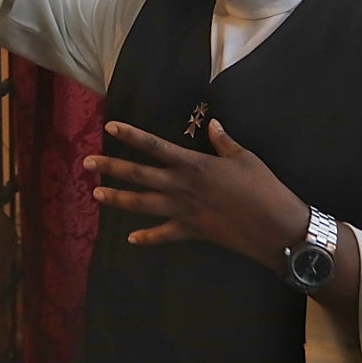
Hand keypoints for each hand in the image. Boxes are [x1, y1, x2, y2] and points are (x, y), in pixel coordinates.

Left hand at [84, 119, 309, 270]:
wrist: (275, 227)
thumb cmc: (263, 187)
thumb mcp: (245, 158)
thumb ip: (224, 141)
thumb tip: (213, 124)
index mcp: (193, 164)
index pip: (154, 145)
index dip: (131, 136)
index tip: (110, 127)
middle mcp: (181, 186)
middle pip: (138, 175)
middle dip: (111, 167)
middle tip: (86, 163)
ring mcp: (183, 211)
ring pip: (142, 204)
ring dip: (118, 199)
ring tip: (96, 195)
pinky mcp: (191, 231)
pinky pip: (163, 235)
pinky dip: (147, 237)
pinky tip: (132, 239)